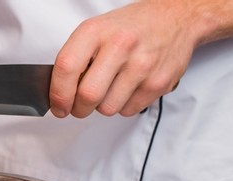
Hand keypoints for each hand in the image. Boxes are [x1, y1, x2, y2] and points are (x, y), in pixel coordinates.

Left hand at [49, 1, 196, 117]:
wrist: (174, 18)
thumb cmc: (130, 27)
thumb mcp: (96, 30)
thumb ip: (76, 58)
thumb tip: (59, 93)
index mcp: (96, 31)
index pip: (66, 68)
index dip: (58, 94)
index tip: (58, 106)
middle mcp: (119, 46)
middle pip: (88, 95)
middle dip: (78, 109)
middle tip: (79, 107)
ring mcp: (142, 65)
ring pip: (108, 108)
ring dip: (102, 106)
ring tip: (109, 89)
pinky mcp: (159, 82)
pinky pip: (128, 110)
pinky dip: (123, 105)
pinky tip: (127, 88)